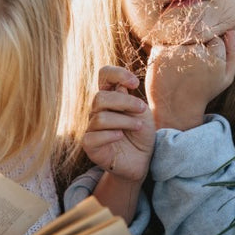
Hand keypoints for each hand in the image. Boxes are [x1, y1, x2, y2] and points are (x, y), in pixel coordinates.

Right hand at [81, 66, 155, 182]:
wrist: (143, 160)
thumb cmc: (141, 134)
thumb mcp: (141, 113)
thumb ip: (129, 99)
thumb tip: (118, 88)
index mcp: (110, 98)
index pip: (104, 75)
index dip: (117, 74)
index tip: (134, 84)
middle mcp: (97, 111)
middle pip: (100, 97)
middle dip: (125, 102)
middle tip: (141, 110)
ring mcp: (92, 128)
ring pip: (100, 117)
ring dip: (124, 121)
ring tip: (138, 127)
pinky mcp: (90, 146)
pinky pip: (93, 137)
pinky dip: (110, 135)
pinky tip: (121, 137)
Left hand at [147, 29, 234, 130]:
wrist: (175, 108)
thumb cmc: (203, 91)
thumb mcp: (225, 78)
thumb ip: (233, 53)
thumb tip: (231, 31)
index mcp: (215, 59)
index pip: (216, 39)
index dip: (210, 51)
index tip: (205, 66)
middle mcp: (196, 53)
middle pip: (199, 35)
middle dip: (196, 47)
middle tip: (192, 66)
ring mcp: (176, 52)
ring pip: (182, 36)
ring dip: (181, 47)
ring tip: (180, 67)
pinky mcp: (160, 53)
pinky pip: (165, 41)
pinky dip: (166, 50)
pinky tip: (169, 66)